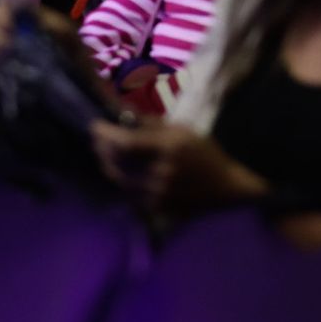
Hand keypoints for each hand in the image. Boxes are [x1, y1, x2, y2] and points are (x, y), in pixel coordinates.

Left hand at [91, 118, 263, 213]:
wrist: (225, 186)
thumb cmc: (204, 153)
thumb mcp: (180, 130)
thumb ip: (149, 123)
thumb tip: (121, 114)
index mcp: (168, 149)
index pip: (126, 143)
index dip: (105, 134)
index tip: (95, 125)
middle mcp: (160, 172)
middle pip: (117, 162)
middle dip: (102, 148)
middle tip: (97, 137)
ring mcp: (157, 193)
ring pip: (119, 178)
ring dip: (107, 163)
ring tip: (103, 151)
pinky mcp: (156, 207)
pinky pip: (128, 192)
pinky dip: (120, 179)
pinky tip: (119, 169)